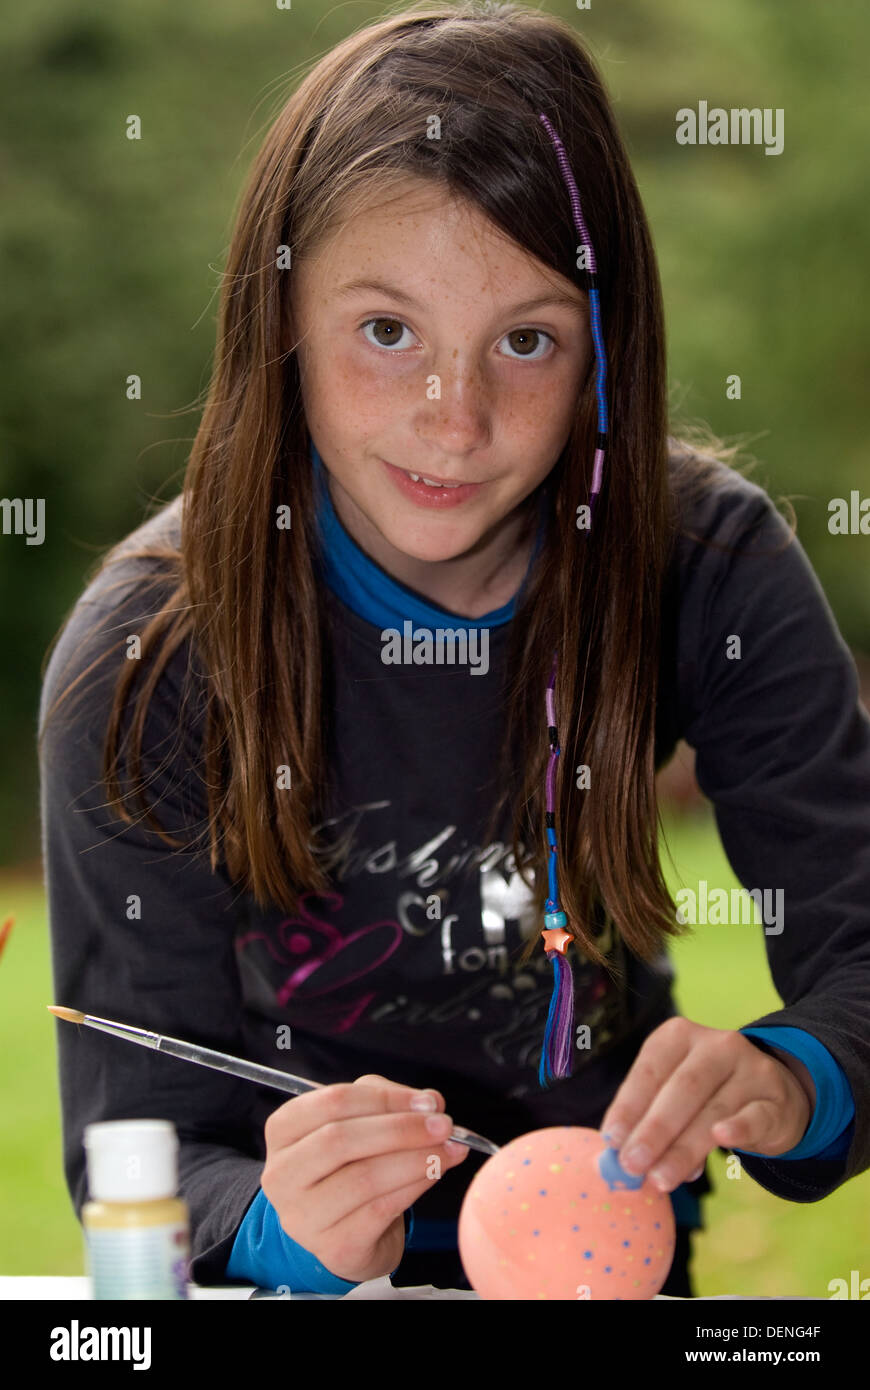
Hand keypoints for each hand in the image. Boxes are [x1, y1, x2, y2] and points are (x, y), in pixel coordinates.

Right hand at [261, 1073, 467, 1284]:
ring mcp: (303, 1216)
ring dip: (417, 1159)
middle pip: (342, 1139)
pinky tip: (435, 1175)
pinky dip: (415, 1187)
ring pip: (364, 1177)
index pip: (332, 1102)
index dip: (384, 1099)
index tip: (427, 1102)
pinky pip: (380, 1210)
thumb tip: (429, 1102)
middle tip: (444, 1125)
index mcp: (284, 1130)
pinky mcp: (333, 1247)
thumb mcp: (361, 1123)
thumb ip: (390, 1103)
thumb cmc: (350, 1166)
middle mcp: (283, 1173)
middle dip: (402, 1129)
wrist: (346, 1234)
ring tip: (450, 1150)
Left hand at [599, 1017, 812, 1190]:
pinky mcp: (776, 1099)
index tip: (612, 1140)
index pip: (650, 1070)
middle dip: (653, 1130)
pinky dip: (738, 1128)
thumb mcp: (674, 1096)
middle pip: (682, 1089)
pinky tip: (722, 1140)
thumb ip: (647, 1120)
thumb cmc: (707, 1096)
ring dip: (684, 1148)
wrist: (772, 1097)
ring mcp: (751, 1069)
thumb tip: (618, 1159)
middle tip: (632, 1165)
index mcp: (679, 1036)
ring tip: (661, 1179)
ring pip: (714, 1110)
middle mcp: (717, 1045)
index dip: (628, 1105)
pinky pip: (755, 1116)